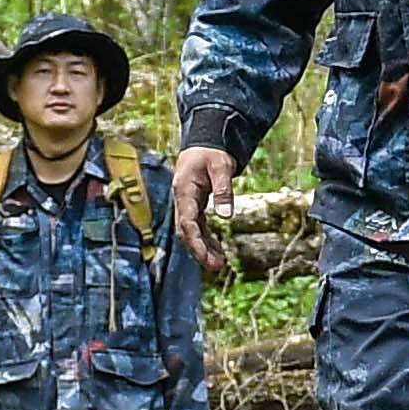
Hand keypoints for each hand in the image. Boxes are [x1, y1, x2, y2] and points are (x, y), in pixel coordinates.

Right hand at [170, 143, 239, 276]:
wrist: (204, 142)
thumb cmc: (211, 152)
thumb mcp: (221, 166)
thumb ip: (223, 189)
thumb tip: (226, 217)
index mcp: (184, 190)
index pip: (186, 221)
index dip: (195, 241)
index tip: (206, 257)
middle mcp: (182, 200)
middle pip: (186, 231)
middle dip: (198, 251)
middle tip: (215, 267)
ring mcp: (186, 204)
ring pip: (191, 232)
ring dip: (203, 248)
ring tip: (219, 265)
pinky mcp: (194, 206)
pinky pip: (198, 227)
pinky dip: (206, 240)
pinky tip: (217, 252)